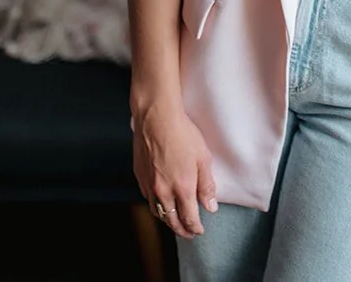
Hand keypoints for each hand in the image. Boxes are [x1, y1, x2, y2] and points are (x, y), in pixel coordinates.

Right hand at [133, 100, 218, 238]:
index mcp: (182, 188)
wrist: (156, 118)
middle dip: (181, 230)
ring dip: (167, 220)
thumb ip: (207, 185)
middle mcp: (163, 191)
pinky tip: (160, 202)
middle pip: (171, 220)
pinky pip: (147, 198)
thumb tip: (211, 206)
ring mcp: (149, 184)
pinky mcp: (139, 175)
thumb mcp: (203, 158)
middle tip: (188, 233)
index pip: (189, 218)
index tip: (200, 230)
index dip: (195, 228)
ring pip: (157, 211)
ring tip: (174, 222)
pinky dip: (155, 205)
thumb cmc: (182, 134)